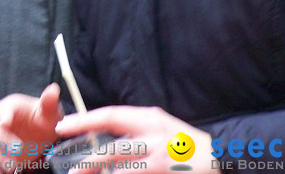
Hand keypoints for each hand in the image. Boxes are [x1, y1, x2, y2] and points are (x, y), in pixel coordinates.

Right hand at [0, 84, 60, 170]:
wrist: (41, 139)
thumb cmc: (44, 122)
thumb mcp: (50, 113)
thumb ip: (49, 103)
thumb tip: (53, 90)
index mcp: (9, 108)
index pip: (2, 109)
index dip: (3, 114)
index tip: (7, 122)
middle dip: (1, 140)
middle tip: (18, 150)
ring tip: (11, 167)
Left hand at [55, 105, 215, 173]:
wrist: (221, 156)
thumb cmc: (183, 140)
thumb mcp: (158, 123)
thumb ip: (134, 126)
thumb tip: (103, 128)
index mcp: (149, 119)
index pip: (110, 116)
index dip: (84, 121)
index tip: (63, 126)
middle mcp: (153, 139)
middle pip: (112, 152)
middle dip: (88, 162)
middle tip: (72, 170)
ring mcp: (159, 162)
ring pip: (121, 173)